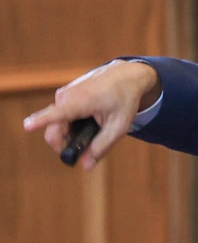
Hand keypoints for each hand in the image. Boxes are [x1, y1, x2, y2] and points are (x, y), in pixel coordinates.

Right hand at [23, 60, 160, 170]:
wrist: (125, 76)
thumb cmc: (124, 100)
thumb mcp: (118, 127)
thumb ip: (101, 147)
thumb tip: (85, 166)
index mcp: (80, 101)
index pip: (56, 114)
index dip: (40, 121)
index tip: (27, 126)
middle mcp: (65, 96)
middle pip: (54, 130)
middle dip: (65, 144)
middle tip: (85, 150)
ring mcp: (62, 95)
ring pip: (58, 125)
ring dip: (71, 134)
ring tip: (94, 130)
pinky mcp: (63, 96)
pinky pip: (61, 117)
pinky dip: (72, 125)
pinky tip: (89, 122)